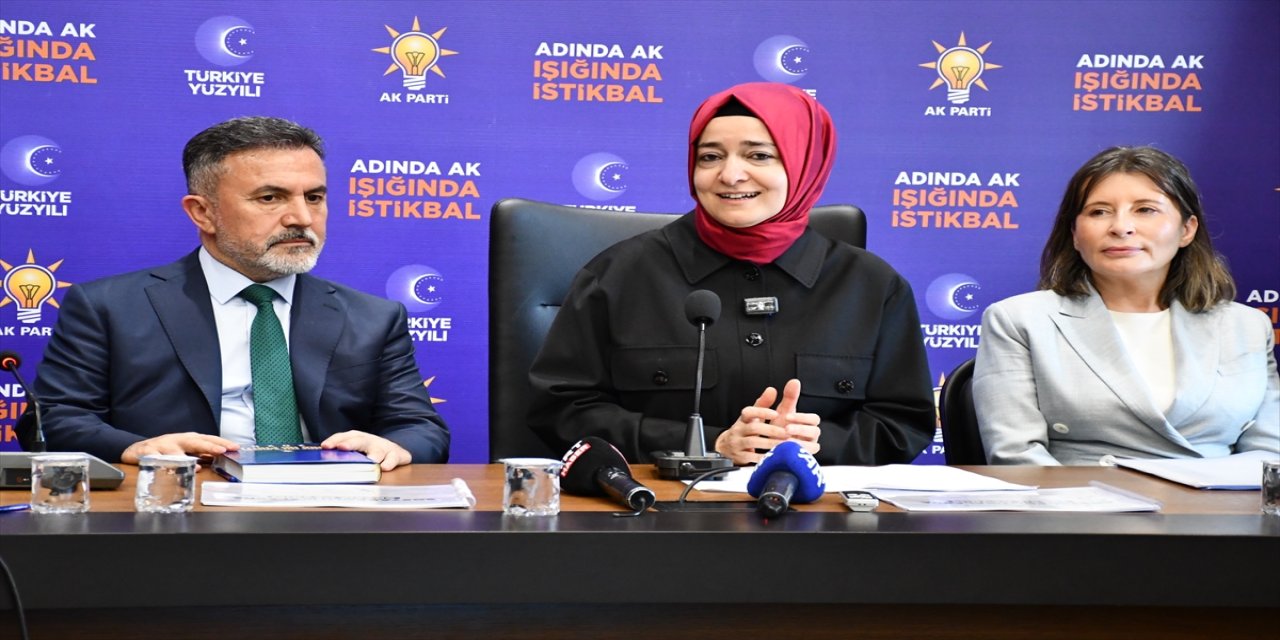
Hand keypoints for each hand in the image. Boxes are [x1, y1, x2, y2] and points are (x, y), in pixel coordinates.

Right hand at [121, 432, 238, 464]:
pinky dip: (161, 463)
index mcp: (189, 439)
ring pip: (175, 451)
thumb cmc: (166, 450)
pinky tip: (167, 468)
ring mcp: (162, 446)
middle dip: (209, 446)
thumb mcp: (186, 450)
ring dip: (186, 458)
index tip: (235, 447)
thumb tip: (221, 458)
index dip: (222, 443)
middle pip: (195, 442)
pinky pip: (155, 459)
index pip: (208, 439)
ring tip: (197, 466)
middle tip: (221, 450)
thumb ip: (202, 454)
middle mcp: (177, 440)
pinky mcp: (148, 453)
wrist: (137, 449)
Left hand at [321, 430, 412, 470]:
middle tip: (342, 447)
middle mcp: (370, 441)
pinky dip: (390, 462)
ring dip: (372, 455)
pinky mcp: (397, 455)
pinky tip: (385, 467)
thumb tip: (321, 461)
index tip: (325, 446)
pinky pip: (393, 459)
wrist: (395, 450)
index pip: (344, 437)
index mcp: (357, 438)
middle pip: (359, 440)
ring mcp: (384, 448)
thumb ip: (341, 455)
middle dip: (350, 443)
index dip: (334, 441)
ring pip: (378, 450)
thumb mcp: (356, 450)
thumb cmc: (370, 452)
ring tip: (368, 460)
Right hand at [714, 379, 820, 464]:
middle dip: (772, 430)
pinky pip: (751, 457)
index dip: (763, 411)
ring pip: (753, 442)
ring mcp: (737, 443)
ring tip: (783, 445)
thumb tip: (772, 390)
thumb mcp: (753, 416)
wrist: (727, 447)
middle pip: (754, 428)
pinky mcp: (739, 456)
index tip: (776, 412)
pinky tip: (773, 457)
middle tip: (787, 432)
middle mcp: (739, 429)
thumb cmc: (745, 430)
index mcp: (743, 419)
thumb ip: (763, 403)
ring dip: (770, 443)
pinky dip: (763, 457)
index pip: (750, 412)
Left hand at [773, 379, 821, 456]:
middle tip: (785, 429)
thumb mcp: (782, 411)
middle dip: (800, 430)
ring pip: (813, 446)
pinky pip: (806, 458)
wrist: (768, 446)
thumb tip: (794, 381)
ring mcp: (809, 448)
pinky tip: (785, 451)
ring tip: (784, 441)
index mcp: (808, 423)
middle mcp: (811, 436)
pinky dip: (797, 454)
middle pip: (815, 431)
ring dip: (798, 442)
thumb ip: (789, 397)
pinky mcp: (805, 460)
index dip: (801, 417)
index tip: (787, 416)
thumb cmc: (778, 427)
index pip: (813, 419)